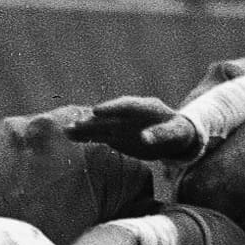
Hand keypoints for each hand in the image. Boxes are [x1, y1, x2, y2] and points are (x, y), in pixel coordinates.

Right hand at [65, 96, 202, 162]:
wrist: (174, 135)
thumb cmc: (178, 133)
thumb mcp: (175, 134)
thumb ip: (160, 135)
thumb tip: (144, 139)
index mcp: (147, 107)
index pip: (127, 105)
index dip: (112, 108)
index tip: (96, 111)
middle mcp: (130, 113)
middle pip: (109, 115)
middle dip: (92, 119)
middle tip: (75, 124)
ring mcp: (122, 123)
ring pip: (101, 124)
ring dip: (84, 127)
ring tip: (67, 131)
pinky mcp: (116, 133)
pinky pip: (99, 133)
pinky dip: (86, 135)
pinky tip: (71, 136)